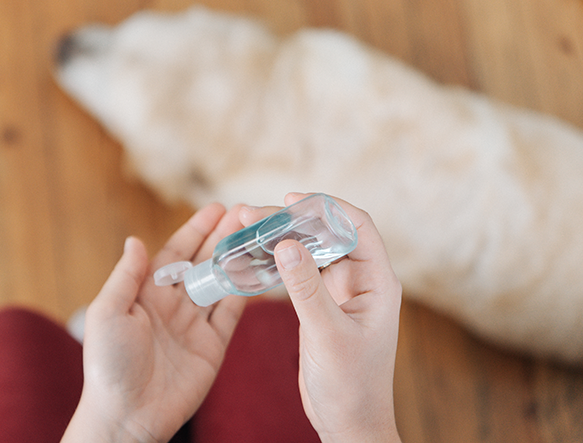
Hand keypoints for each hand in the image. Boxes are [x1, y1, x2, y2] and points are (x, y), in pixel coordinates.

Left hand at [63, 204, 247, 442]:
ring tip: (258, 235)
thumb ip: (126, 276)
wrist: (127, 416)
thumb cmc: (108, 365)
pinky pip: (231, 313)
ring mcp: (194, 324)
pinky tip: (259, 271)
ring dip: (238, 259)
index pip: (176, 252)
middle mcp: (172, 304)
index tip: (217, 208)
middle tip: (247, 213)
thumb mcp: (107, 313)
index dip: (196, 229)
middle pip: (203, 262)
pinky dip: (245, 292)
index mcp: (146, 292)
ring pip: (221, 283)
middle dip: (224, 237)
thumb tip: (136, 240)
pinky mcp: (212, 346)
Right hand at [240, 193, 401, 442]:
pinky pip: (299, 274)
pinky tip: (251, 257)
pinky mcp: (321, 305)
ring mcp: (340, 292)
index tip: (292, 200)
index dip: (326, 208)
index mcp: (376, 282)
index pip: (357, 227)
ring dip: (280, 239)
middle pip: (326, 235)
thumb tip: (286, 244)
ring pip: (309, 252)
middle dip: (290, 221)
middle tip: (252, 215)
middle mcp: (360, 281)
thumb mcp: (327, 334)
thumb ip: (307, 289)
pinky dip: (276, 263)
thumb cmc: (351, 384)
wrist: (349, 422)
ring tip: (245, 227)